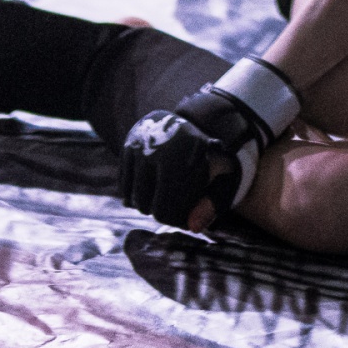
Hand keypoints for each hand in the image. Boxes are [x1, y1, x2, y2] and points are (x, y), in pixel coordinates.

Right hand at [119, 60, 298, 227]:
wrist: (198, 120)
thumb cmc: (213, 157)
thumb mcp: (224, 176)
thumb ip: (212, 203)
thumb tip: (192, 227)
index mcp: (181, 163)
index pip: (165, 212)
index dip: (175, 220)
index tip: (186, 217)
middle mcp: (156, 154)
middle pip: (146, 207)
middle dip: (161, 212)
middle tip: (175, 206)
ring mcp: (139, 148)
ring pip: (132, 198)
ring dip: (146, 204)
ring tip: (163, 197)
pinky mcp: (128, 146)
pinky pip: (123, 186)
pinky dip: (133, 193)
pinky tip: (151, 188)